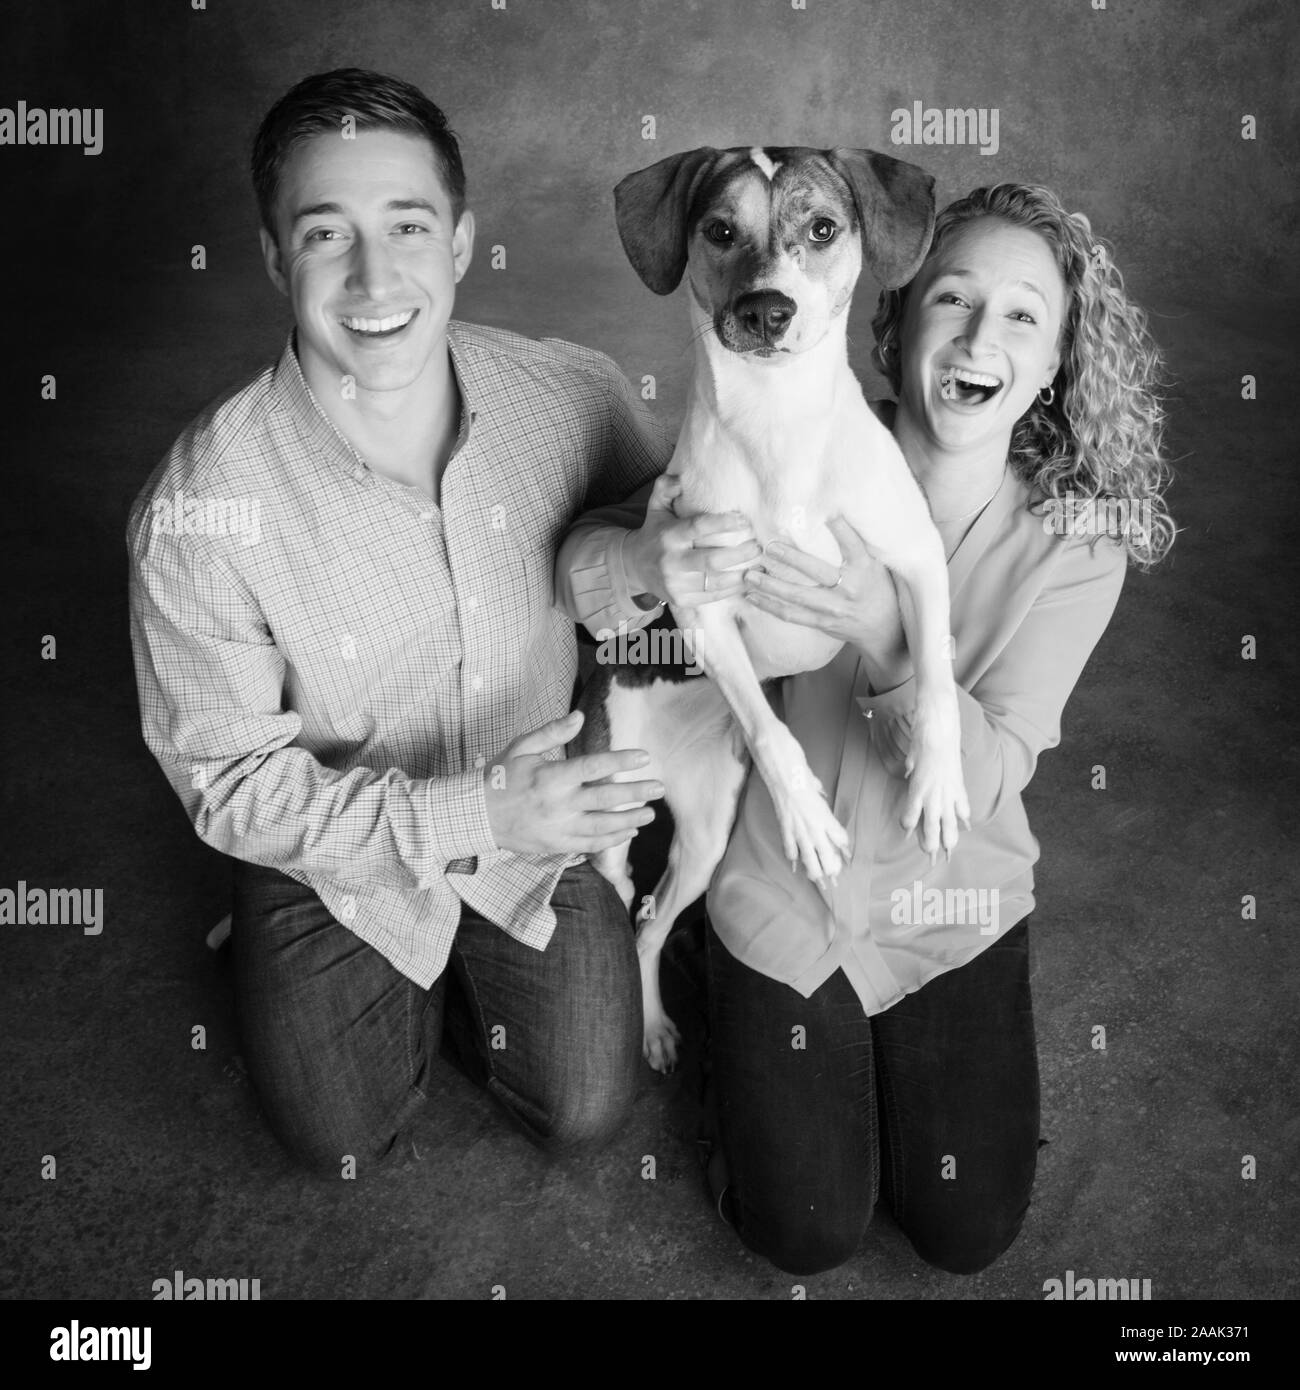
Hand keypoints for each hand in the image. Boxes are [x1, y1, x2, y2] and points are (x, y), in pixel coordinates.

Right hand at [482, 711, 664, 854]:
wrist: (477, 816)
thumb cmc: (499, 777)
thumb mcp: (521, 748)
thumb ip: (552, 733)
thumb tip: (580, 716)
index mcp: (551, 777)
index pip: (593, 767)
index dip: (621, 760)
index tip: (644, 757)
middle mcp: (558, 804)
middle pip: (605, 799)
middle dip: (636, 793)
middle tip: (659, 788)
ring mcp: (558, 828)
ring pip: (602, 826)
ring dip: (630, 820)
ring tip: (650, 814)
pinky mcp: (556, 845)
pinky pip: (590, 844)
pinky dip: (611, 839)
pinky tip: (628, 831)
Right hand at [623, 474, 761, 609]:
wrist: (633, 568)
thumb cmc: (654, 533)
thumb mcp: (656, 507)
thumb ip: (666, 487)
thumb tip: (680, 479)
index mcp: (668, 536)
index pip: (699, 527)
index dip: (724, 523)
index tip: (745, 520)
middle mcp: (671, 561)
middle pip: (713, 560)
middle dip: (741, 553)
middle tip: (758, 546)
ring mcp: (676, 584)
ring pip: (716, 582)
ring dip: (742, 574)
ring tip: (759, 564)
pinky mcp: (682, 600)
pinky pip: (713, 596)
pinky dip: (733, 590)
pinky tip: (747, 580)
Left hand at [743, 516, 904, 656]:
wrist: (884, 628)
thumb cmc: (875, 588)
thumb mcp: (873, 563)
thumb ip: (853, 545)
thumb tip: (829, 514)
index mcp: (864, 568)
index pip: (851, 543)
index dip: (839, 527)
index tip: (824, 511)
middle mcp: (849, 588)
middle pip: (816, 570)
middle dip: (790, 558)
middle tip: (768, 546)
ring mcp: (834, 607)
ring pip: (798, 596)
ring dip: (770, 586)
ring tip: (749, 575)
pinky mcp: (822, 622)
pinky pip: (792, 615)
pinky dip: (770, 606)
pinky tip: (754, 597)